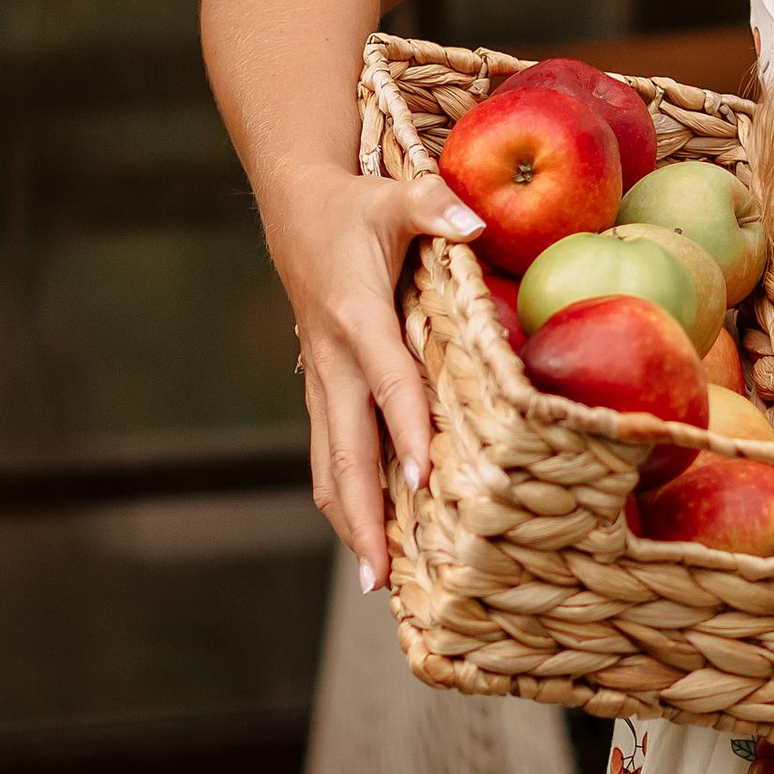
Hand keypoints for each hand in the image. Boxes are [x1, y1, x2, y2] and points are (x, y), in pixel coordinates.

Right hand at [263, 158, 474, 587]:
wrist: (296, 208)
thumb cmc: (355, 205)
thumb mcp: (396, 194)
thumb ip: (437, 205)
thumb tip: (477, 221)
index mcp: (355, 316)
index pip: (386, 383)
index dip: (404, 432)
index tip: (421, 483)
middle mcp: (333, 359)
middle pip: (345, 450)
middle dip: (363, 516)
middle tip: (383, 577)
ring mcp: (322, 379)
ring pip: (328, 462)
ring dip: (349, 520)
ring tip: (377, 579)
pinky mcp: (323, 386)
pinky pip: (328, 452)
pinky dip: (343, 497)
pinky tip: (367, 536)